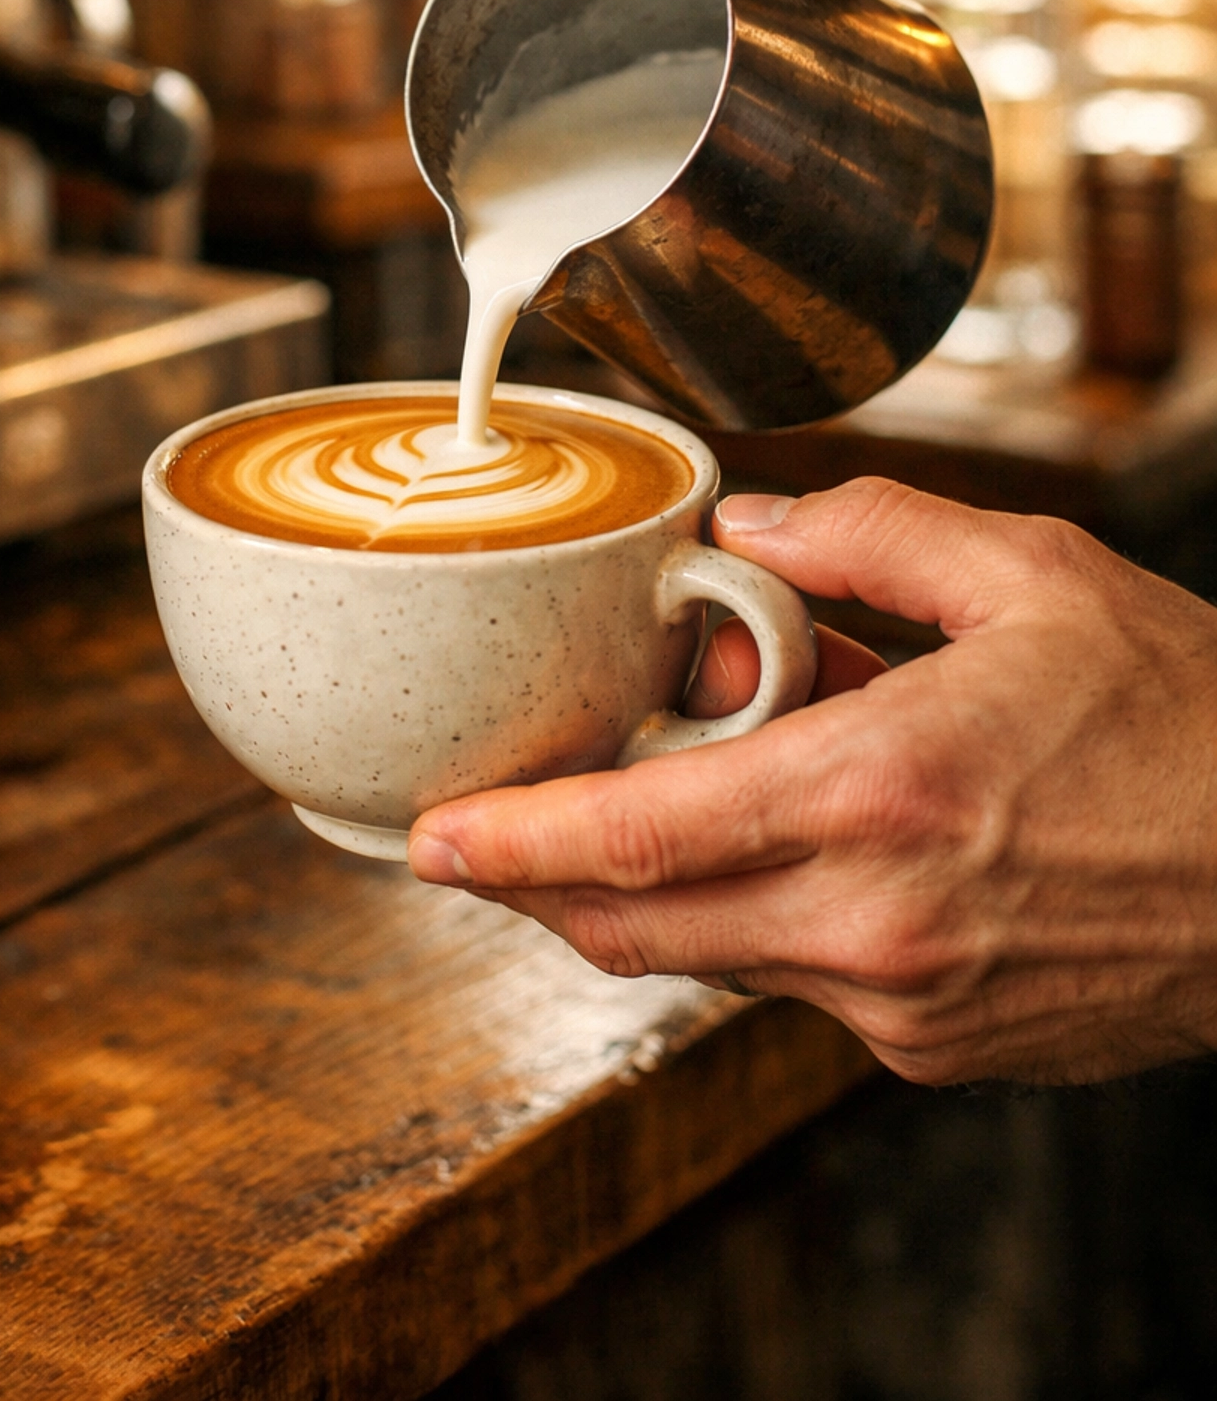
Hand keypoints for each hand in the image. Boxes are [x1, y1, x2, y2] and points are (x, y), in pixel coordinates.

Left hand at [408, 479, 1216, 1084]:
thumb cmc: (1189, 718)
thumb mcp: (1034, 575)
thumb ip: (872, 536)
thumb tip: (754, 522)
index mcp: (880, 794)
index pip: (643, 838)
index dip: (516, 842)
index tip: (432, 837)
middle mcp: (876, 921)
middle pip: (640, 929)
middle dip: (540, 884)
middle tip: (482, 834)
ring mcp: (906, 1005)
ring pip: (715, 957)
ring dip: (660, 889)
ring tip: (676, 789)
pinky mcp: (939, 1050)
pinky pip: (804, 981)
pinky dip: (767, 914)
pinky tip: (807, 841)